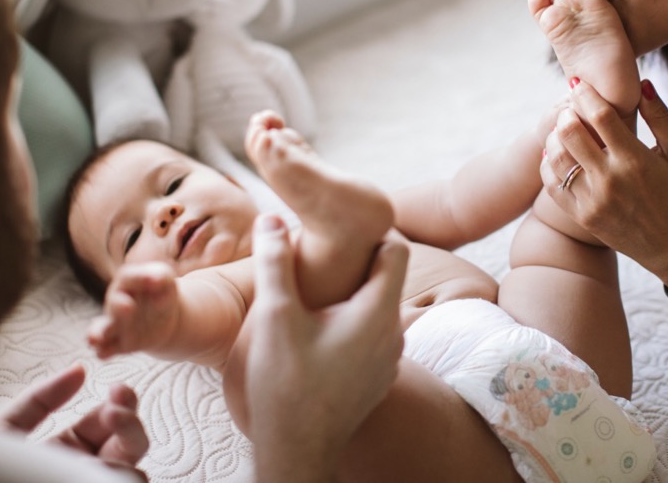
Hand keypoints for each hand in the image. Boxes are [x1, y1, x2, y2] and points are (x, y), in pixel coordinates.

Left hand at [0, 365, 148, 475]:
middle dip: (130, 422)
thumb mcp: (5, 430)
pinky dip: (121, 478)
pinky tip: (99, 472)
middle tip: (115, 411)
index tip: (116, 391)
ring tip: (101, 450)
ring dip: (127, 453)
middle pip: (132, 442)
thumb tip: (80, 369)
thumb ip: (40, 400)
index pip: (110, 419)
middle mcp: (86, 468)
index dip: (120, 401)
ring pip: (134, 471)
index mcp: (69, 447)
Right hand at [88, 262, 181, 358]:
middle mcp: (115, 302)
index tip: (156, 281)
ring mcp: (115, 324)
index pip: (130, 278)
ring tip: (93, 339)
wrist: (162, 317)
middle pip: (115, 303)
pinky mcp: (118, 344)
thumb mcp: (165, 279)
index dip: (142, 278)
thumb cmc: (160, 291)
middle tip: (128, 307)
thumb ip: (160, 277)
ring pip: (100, 329)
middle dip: (120, 306)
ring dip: (96, 334)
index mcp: (126, 282)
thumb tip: (157, 286)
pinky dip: (103, 351)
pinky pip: (106, 349)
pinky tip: (103, 354)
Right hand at [234, 215, 406, 474]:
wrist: (297, 449)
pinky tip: (321, 334)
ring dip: (355, 298)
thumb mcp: (275, 316)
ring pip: (379, 310)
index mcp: (377, 311)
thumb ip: (275, 263)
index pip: (397, 248)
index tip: (344, 230)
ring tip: (318, 296)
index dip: (373, 232)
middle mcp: (394, 332)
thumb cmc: (285, 383)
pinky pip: (374, 338)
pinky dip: (354, 326)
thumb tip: (270, 218)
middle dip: (358, 264)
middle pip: (388, 279)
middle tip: (324, 256)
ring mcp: (391, 358)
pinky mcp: (379, 377)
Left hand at [542, 79, 667, 283]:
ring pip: (556, 157)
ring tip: (565, 130)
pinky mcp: (582, 217)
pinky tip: (560, 154)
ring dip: (555, 136)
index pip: (600, 116)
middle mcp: (611, 180)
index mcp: (635, 160)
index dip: (584, 93)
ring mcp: (593, 201)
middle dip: (566, 113)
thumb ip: (660, 116)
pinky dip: (550, 164)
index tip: (577, 82)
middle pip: (570, 133)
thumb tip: (641, 83)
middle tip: (571, 108)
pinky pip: (552, 185)